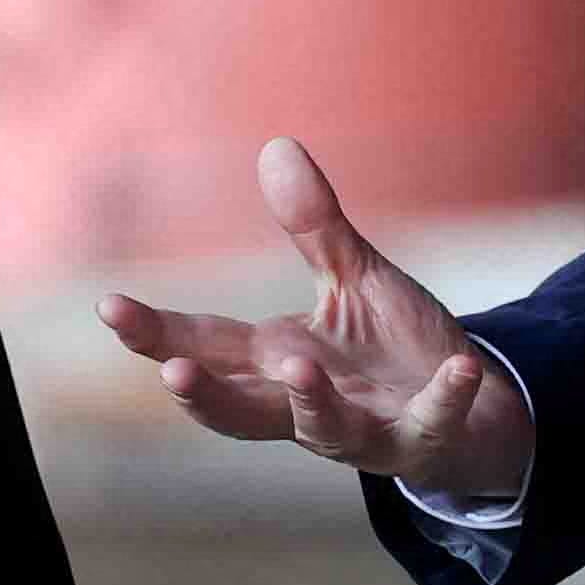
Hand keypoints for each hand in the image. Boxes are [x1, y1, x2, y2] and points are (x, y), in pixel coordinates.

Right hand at [100, 138, 535, 502]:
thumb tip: (276, 144)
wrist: (474, 411)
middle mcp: (306, 404)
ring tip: (301, 367)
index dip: (156, 334)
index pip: (204, 346)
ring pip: (323, 430)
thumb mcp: (352, 280)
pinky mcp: (422, 440)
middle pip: (240, 410)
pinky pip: (432, 423)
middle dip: (205, 395)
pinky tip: (462, 369)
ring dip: (310, 402)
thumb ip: (313, 225)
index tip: (110, 306)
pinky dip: (445, 398)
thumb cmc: (393, 351)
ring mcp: (364, 429)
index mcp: (277, 359)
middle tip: (173, 374)